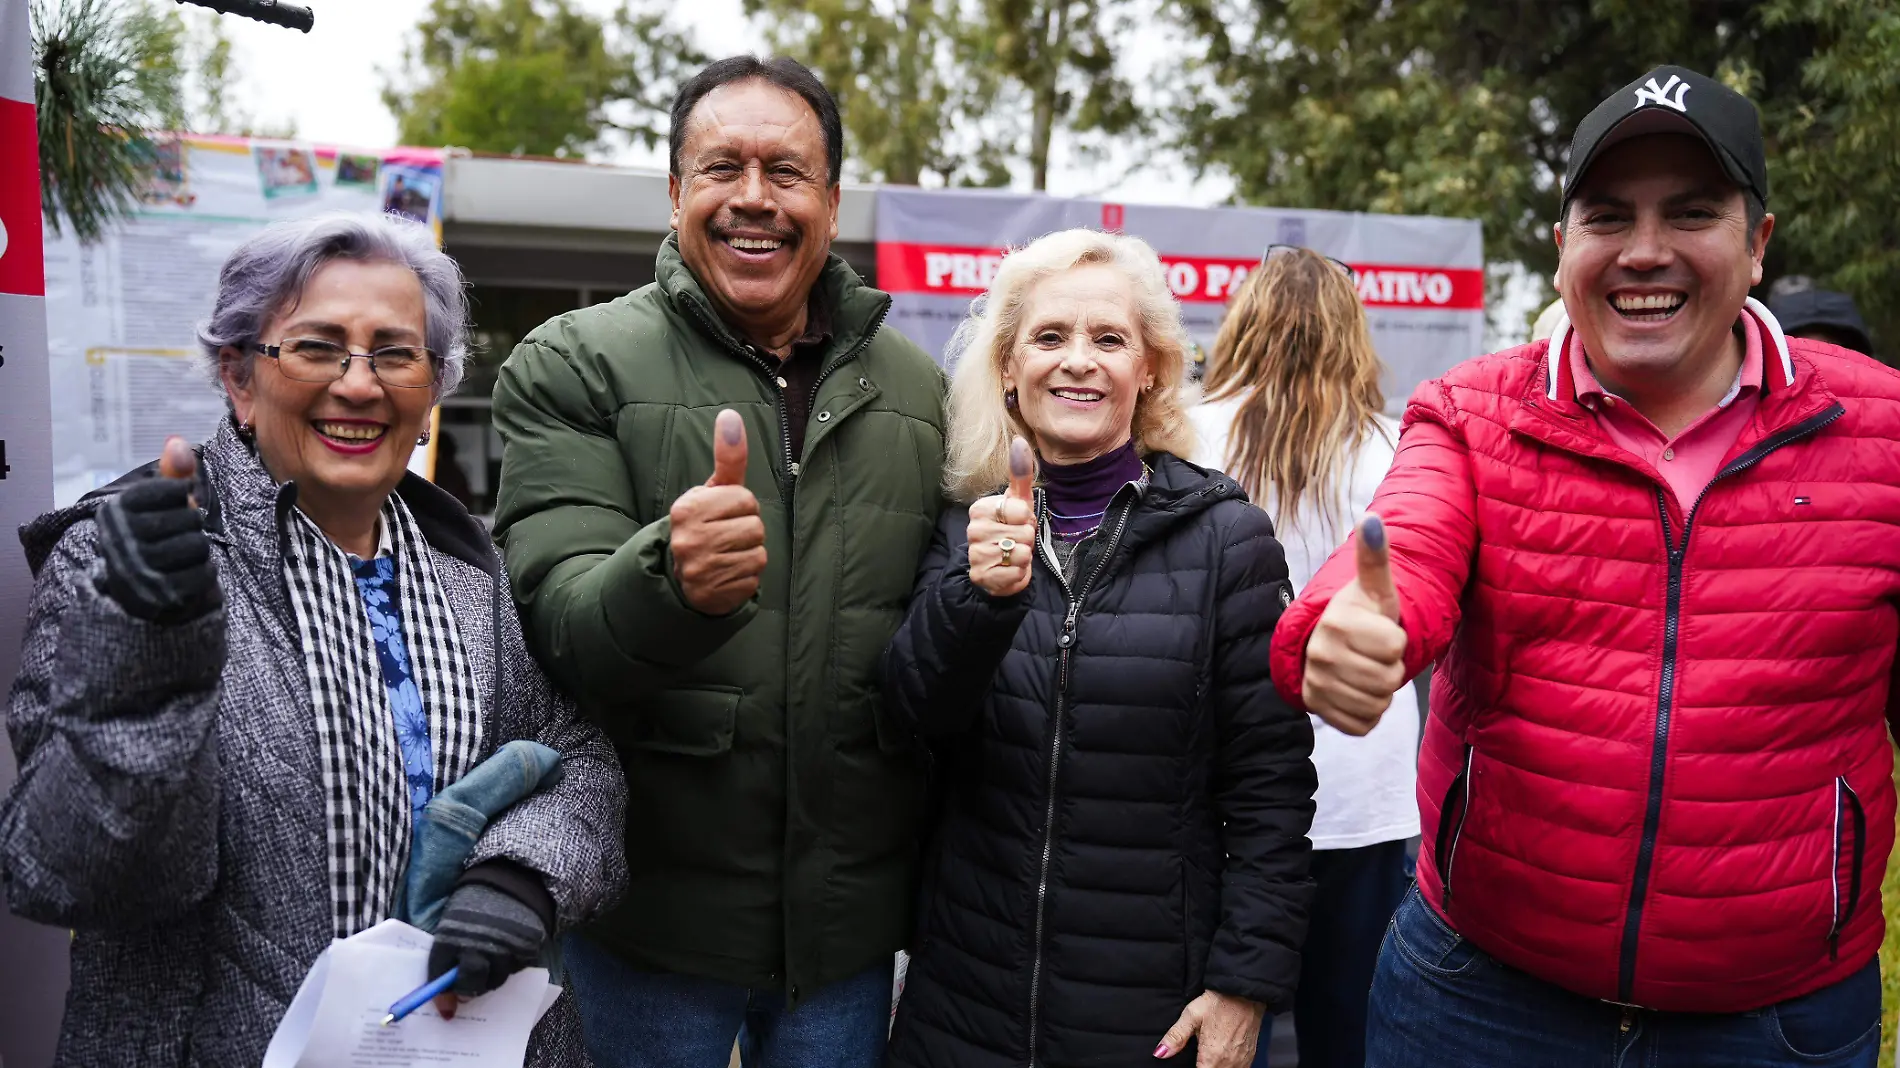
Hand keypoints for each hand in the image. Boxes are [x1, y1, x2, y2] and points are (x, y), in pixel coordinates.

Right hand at [93, 436, 220, 624]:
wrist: (135, 591)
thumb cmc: (151, 535)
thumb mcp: (156, 503)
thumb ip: (171, 472)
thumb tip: (177, 441)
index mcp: (116, 510)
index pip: (174, 488)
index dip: (181, 496)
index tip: (170, 506)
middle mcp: (121, 538)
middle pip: (190, 519)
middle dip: (191, 526)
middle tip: (177, 534)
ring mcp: (140, 569)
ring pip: (199, 546)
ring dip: (198, 550)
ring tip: (181, 554)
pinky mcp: (160, 595)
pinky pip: (205, 573)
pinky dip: (204, 573)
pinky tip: (187, 573)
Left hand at [426, 883, 547, 1012]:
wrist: (511, 882)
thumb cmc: (474, 905)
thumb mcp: (453, 923)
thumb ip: (448, 953)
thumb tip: (444, 990)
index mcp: (452, 936)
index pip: (440, 974)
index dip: (441, 996)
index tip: (445, 1010)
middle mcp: (477, 946)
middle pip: (470, 983)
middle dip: (467, 990)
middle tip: (467, 990)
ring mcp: (504, 948)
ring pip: (495, 980)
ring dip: (490, 977)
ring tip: (490, 963)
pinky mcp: (526, 948)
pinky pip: (516, 969)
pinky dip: (510, 965)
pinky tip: (507, 951)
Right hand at [669, 410, 767, 615]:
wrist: (679, 576)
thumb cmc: (704, 524)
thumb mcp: (712, 491)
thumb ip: (727, 457)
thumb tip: (731, 415)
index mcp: (687, 509)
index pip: (745, 500)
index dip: (741, 507)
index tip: (724, 514)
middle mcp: (689, 540)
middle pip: (755, 527)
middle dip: (747, 531)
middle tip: (726, 537)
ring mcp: (700, 570)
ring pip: (758, 554)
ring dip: (749, 555)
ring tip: (727, 555)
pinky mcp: (713, 595)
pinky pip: (753, 579)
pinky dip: (745, 577)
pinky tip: (727, 574)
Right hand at [966, 437, 1035, 597]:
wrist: (1001, 567)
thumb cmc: (1011, 529)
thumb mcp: (1019, 502)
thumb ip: (1020, 474)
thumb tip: (1019, 441)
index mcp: (980, 509)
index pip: (1019, 510)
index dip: (1026, 518)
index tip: (1017, 522)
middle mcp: (973, 530)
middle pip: (1023, 532)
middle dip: (1026, 539)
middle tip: (1016, 540)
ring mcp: (975, 554)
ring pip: (1020, 553)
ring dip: (1024, 557)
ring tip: (1012, 555)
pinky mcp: (981, 576)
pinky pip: (1015, 573)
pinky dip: (1019, 574)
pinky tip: (1009, 570)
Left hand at [1155, 989, 1266, 1066]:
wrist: (1244, 991)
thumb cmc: (1219, 1001)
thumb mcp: (1192, 1015)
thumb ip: (1175, 1037)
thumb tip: (1160, 1053)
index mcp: (1212, 1057)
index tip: (1190, 1062)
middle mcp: (1229, 1063)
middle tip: (1197, 1057)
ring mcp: (1242, 1061)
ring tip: (1208, 1056)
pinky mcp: (1250, 1057)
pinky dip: (1227, 1066)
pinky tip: (1221, 1057)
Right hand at [1301, 513, 1406, 735]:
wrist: (1329, 644)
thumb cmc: (1361, 614)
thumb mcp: (1374, 587)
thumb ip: (1374, 556)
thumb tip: (1370, 518)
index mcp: (1337, 623)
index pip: (1395, 647)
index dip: (1396, 640)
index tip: (1379, 631)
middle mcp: (1320, 655)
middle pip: (1388, 678)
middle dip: (1391, 668)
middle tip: (1374, 654)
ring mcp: (1317, 685)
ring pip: (1377, 703)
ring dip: (1381, 690)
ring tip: (1366, 670)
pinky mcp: (1320, 711)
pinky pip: (1365, 723)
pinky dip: (1369, 712)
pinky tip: (1358, 691)